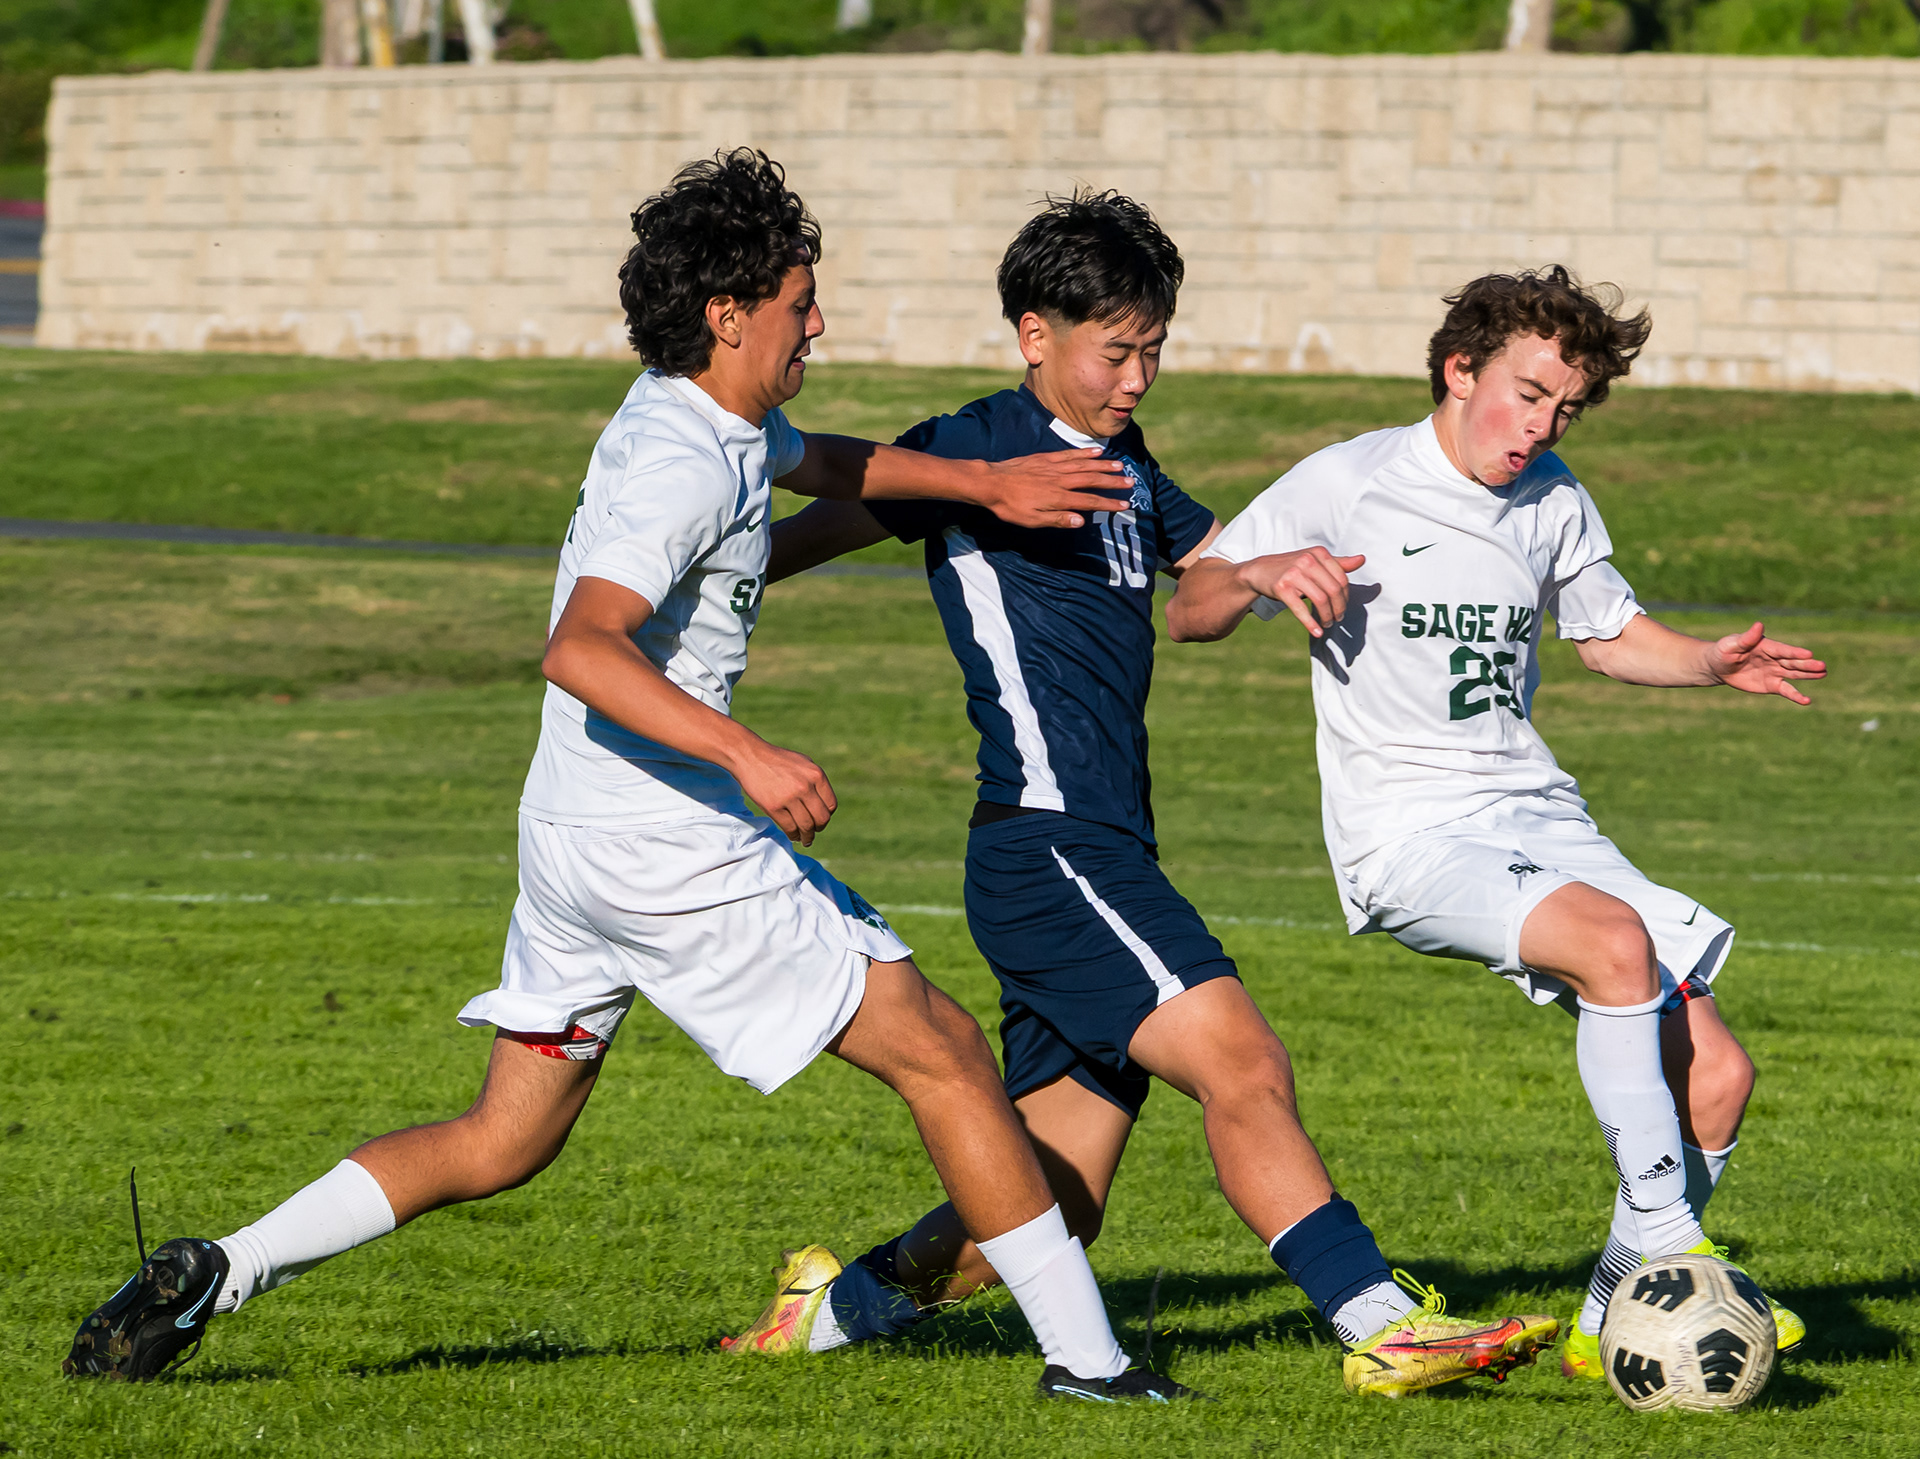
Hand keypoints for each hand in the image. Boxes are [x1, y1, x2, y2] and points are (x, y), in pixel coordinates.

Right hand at [729, 737, 837, 844]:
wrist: (750, 757)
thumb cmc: (777, 761)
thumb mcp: (803, 764)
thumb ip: (815, 782)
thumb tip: (824, 806)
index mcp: (816, 775)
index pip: (831, 805)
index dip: (827, 816)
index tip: (820, 820)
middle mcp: (805, 786)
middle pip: (822, 819)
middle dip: (818, 829)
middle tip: (813, 832)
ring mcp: (789, 797)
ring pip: (806, 826)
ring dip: (807, 837)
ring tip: (805, 840)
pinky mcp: (774, 807)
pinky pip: (790, 828)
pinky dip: (793, 835)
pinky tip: (793, 835)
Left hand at [977, 449, 1132, 528]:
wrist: (991, 482)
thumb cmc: (1010, 506)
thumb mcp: (1031, 520)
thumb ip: (1057, 519)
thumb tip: (1081, 521)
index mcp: (1058, 497)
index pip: (1089, 501)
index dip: (1108, 503)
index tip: (1124, 505)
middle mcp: (1060, 480)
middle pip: (1092, 480)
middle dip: (1113, 482)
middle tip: (1130, 483)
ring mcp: (1053, 467)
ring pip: (1084, 465)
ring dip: (1103, 465)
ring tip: (1120, 466)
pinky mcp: (1046, 458)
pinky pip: (1070, 454)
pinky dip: (1085, 453)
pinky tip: (1096, 452)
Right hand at [1236, 548, 1365, 637]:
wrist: (1260, 571)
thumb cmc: (1292, 567)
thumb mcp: (1314, 561)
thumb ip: (1338, 563)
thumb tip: (1362, 560)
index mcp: (1318, 553)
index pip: (1342, 578)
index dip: (1345, 597)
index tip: (1342, 608)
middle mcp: (1307, 560)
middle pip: (1333, 590)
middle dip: (1339, 608)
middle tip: (1337, 619)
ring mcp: (1293, 574)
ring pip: (1320, 600)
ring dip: (1326, 616)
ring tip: (1327, 624)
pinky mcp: (1282, 588)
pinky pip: (1300, 609)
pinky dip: (1311, 623)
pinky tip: (1317, 632)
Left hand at [1707, 622, 1825, 703]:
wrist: (1718, 667)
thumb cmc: (1724, 651)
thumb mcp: (1731, 644)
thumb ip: (1746, 638)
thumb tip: (1759, 625)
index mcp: (1766, 646)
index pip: (1782, 650)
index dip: (1794, 652)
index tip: (1808, 653)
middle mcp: (1775, 658)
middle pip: (1793, 662)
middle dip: (1807, 664)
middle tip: (1822, 666)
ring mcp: (1775, 672)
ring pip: (1794, 674)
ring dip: (1808, 675)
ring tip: (1823, 673)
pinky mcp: (1772, 685)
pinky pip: (1786, 690)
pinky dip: (1796, 696)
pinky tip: (1807, 701)